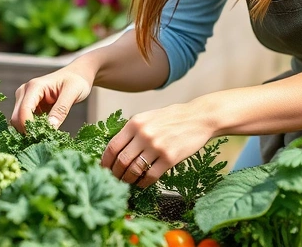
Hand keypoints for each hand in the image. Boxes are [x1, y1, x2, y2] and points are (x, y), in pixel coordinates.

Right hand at [11, 67, 92, 132]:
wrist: (77, 74)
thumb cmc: (76, 80)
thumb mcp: (72, 93)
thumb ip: (60, 110)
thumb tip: (50, 128)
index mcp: (34, 86)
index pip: (24, 110)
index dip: (29, 127)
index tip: (42, 138)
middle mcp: (25, 91)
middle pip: (16, 117)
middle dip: (27, 131)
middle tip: (44, 141)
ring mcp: (25, 98)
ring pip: (18, 121)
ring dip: (28, 131)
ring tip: (45, 137)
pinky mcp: (29, 105)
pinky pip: (25, 121)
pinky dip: (32, 128)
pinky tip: (44, 132)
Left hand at [100, 102, 214, 187]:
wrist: (198, 118)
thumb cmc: (171, 118)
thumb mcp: (147, 117)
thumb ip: (132, 130)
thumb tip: (115, 149)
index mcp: (135, 123)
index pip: (112, 146)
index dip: (105, 161)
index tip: (103, 169)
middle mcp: (144, 134)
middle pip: (121, 161)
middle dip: (115, 173)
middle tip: (114, 179)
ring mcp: (157, 147)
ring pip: (134, 170)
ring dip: (128, 180)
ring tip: (128, 182)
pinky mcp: (170, 158)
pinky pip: (151, 176)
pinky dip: (144, 183)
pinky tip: (142, 183)